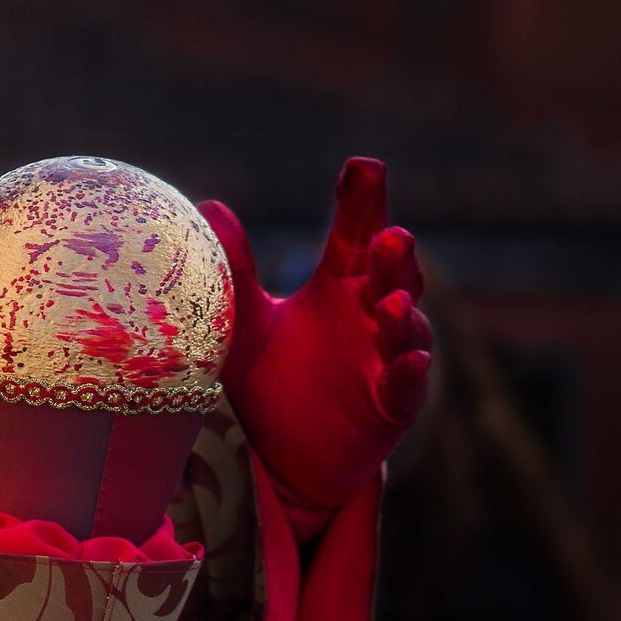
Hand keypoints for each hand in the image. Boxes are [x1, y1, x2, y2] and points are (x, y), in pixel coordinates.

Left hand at [200, 157, 432, 516]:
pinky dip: (409, 373)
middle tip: (391, 234)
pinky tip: (408, 361)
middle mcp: (372, 314)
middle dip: (393, 255)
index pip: (356, 234)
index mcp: (339, 285)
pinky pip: (406, 387)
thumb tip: (211, 205)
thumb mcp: (246, 321)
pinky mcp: (392, 406)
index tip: (365, 166)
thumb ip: (236, 270)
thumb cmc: (270, 377)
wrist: (282, 455)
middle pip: (390, 275)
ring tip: (393, 302)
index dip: (363, 201)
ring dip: (405, 315)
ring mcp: (387, 359)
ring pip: (407, 330)